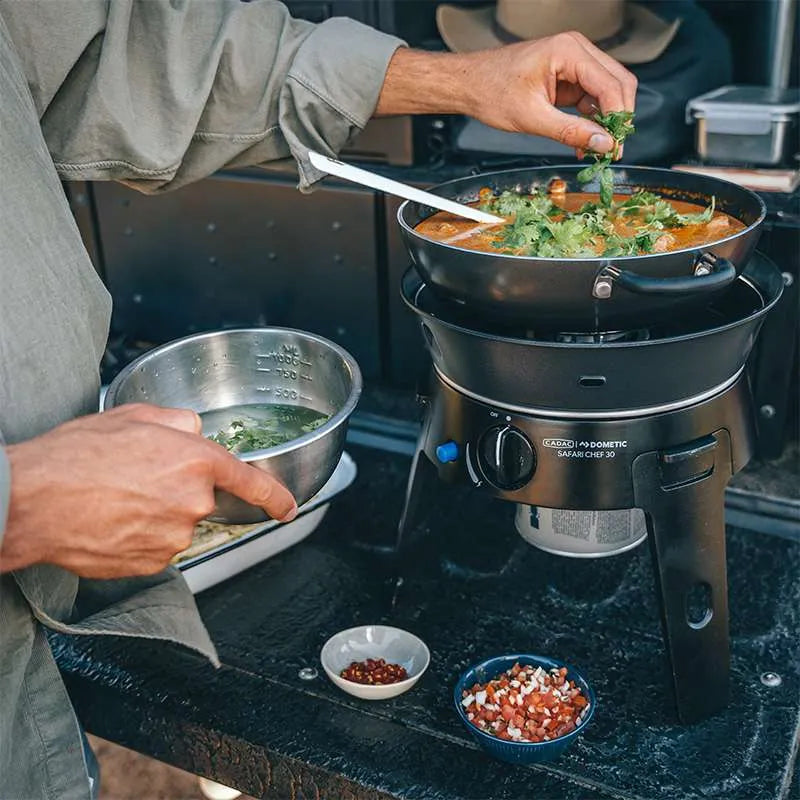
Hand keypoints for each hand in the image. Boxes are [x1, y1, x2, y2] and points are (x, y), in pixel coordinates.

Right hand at [0, 404, 297, 577]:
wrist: (32, 501)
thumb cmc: (76, 455)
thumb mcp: (134, 416)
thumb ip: (178, 423)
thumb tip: (194, 431)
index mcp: (196, 462)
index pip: (252, 482)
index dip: (275, 496)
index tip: (288, 508)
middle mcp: (192, 503)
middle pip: (201, 500)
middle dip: (175, 489)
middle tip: (133, 479)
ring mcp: (172, 538)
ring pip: (175, 525)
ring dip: (154, 513)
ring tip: (114, 499)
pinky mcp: (150, 564)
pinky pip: (155, 547)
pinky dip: (138, 536)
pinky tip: (110, 520)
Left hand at [376, 32, 636, 155]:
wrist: (470, 84)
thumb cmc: (492, 91)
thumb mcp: (532, 118)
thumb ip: (571, 131)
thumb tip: (603, 144)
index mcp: (568, 51)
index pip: (611, 86)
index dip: (618, 120)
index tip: (616, 148)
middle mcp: (577, 50)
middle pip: (618, 84)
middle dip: (618, 119)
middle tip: (611, 151)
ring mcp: (574, 61)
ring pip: (608, 92)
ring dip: (605, 121)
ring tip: (596, 150)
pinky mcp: (568, 75)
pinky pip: (591, 97)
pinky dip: (591, 120)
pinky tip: (584, 141)